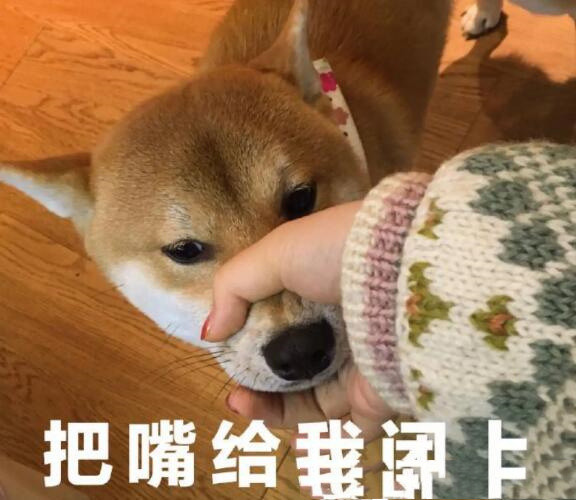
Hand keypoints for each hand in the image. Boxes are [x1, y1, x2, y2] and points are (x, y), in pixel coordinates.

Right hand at [204, 202, 393, 439]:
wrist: (404, 268)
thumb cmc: (334, 254)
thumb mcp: (275, 252)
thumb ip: (235, 287)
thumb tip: (211, 331)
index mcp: (318, 297)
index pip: (280, 327)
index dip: (251, 344)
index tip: (227, 351)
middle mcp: (340, 333)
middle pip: (294, 371)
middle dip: (259, 387)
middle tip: (235, 395)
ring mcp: (360, 367)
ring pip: (315, 404)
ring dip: (277, 414)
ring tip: (244, 407)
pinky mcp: (379, 396)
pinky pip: (348, 430)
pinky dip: (321, 446)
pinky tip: (290, 442)